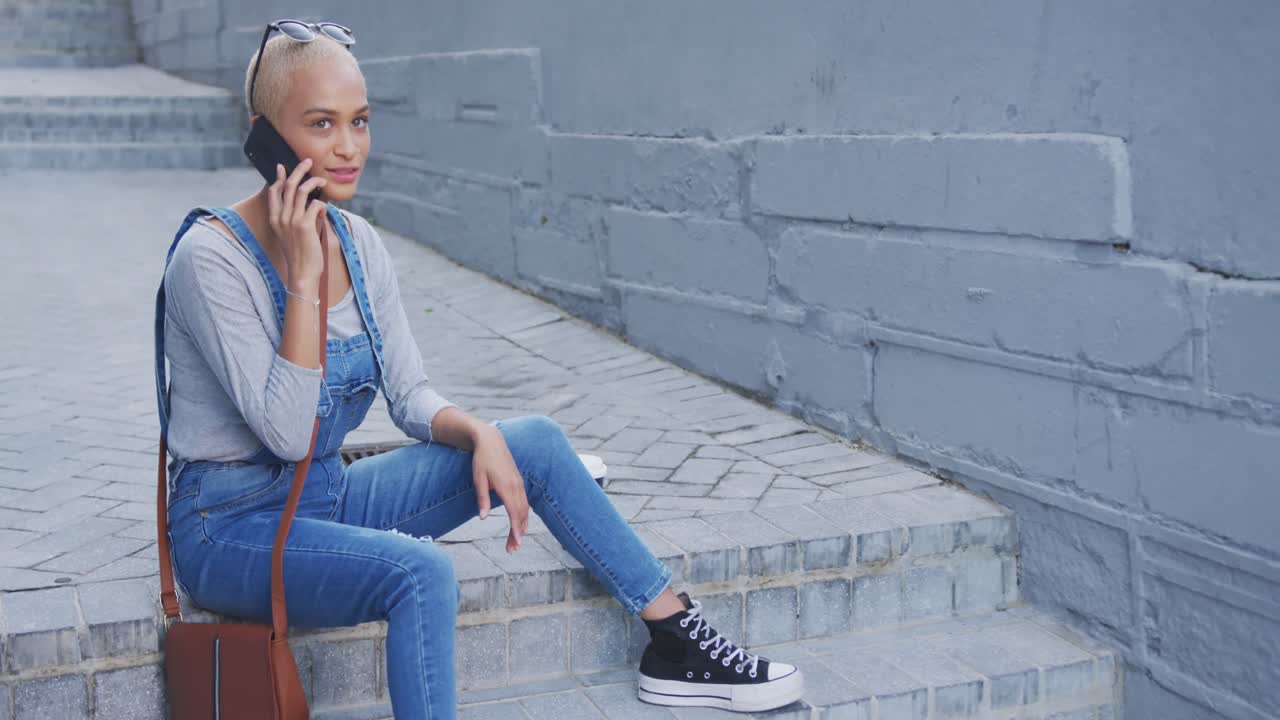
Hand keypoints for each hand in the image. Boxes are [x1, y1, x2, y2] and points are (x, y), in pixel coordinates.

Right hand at [267, 159, 327, 291]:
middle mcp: (281, 218)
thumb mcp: (294, 234)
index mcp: (275, 219)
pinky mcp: (304, 225)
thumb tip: (314, 203)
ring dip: (314, 182)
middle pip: (288, 185)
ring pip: (302, 191)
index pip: (274, 192)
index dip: (279, 177)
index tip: (283, 167)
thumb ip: (300, 218)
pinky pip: (315, 204)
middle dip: (298, 170)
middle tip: (307, 161)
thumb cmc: (301, 255)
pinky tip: (326, 205)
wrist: (302, 273)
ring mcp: (292, 221)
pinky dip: (322, 202)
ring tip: (322, 181)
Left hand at [471, 425, 529, 552]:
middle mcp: (516, 486)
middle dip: (518, 533)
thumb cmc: (481, 460)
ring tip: (516, 542)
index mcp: (506, 486)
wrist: (491, 440)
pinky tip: (520, 526)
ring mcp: (519, 483)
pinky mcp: (519, 482)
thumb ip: (482, 499)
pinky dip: (523, 516)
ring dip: (522, 527)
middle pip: (521, 514)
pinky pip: (524, 502)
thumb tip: (483, 518)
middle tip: (513, 549)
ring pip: (525, 509)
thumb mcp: (478, 479)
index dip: (516, 528)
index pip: (514, 511)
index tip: (516, 542)